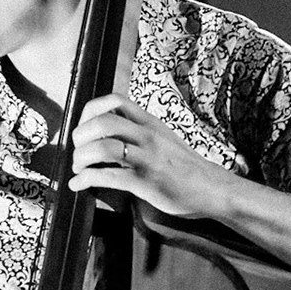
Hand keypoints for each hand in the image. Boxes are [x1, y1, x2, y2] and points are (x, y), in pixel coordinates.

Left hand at [68, 95, 231, 218]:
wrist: (212, 188)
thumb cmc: (185, 167)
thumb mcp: (163, 138)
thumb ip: (139, 133)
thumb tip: (108, 135)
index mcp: (150, 122)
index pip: (113, 100)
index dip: (89, 112)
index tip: (83, 127)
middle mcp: (147, 136)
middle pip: (102, 122)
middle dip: (80, 137)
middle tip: (78, 150)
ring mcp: (146, 158)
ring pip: (102, 148)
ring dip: (81, 158)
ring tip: (79, 167)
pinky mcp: (145, 182)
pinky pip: (108, 177)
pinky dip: (86, 180)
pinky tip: (79, 185)